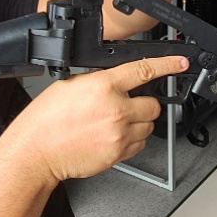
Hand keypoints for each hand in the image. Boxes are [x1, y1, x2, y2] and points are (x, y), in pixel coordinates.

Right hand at [0, 56, 189, 182]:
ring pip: (149, 126)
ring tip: (114, 124)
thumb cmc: (47, 119)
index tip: (180, 62)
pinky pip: (140, 144)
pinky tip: (112, 137)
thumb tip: (118, 81)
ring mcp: (119, 134)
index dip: (168, 64)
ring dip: (138, 123)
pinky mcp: (118, 154)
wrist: (37, 150)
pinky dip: (132, 140)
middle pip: (154, 105)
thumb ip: (100, 81)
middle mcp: (116, 110)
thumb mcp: (72, 85)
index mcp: (103, 86)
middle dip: (144, 104)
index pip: (144, 70)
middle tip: (127, 106)